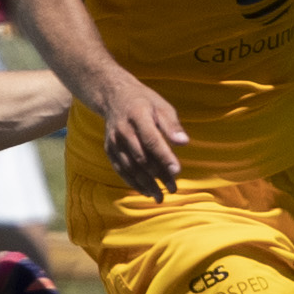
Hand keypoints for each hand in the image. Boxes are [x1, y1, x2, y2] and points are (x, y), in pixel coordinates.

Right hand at [88, 75, 190, 196]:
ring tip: (161, 197)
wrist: (114, 97)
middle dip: (158, 175)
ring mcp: (114, 141)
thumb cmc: (144, 102)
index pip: (152, 139)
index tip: (177, 171)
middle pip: (142, 157)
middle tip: (174, 188)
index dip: (164, 156)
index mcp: (138, 115)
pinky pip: (121, 170)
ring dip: (146, 184)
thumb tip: (184, 142)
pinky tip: (146, 192)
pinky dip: (133, 182)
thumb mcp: (161, 106)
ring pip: (130, 167)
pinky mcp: (109, 149)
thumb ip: (172, 125)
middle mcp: (123, 130)